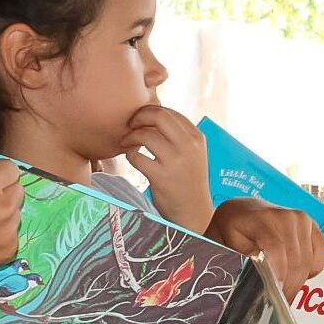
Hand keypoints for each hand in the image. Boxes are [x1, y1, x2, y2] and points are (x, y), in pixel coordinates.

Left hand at [122, 105, 212, 233]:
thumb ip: (179, 134)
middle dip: (138, 117)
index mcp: (197, 137)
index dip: (149, 111)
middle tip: (130, 125)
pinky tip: (132, 158)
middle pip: (158, 116)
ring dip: (130, 136)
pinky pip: (137, 157)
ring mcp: (176, 162)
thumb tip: (151, 113)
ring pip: (146, 135)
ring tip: (127, 143)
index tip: (139, 119)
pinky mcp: (162, 177)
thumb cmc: (188, 180)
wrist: (194, 212)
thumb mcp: (193, 153)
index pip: (169, 112)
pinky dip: (130, 155)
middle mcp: (189, 147)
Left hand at [207, 198, 323, 298]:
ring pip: (308, 262)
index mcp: (259, 218)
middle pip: (295, 260)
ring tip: (281, 292)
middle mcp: (285, 216)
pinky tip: (294, 272)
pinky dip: (310, 270)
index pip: (276, 248)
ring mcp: (302, 220)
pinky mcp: (313, 227)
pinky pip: (320, 257)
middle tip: (277, 305)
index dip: (278, 274)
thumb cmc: (231, 232)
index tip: (275, 296)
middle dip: (288, 287)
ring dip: (297, 282)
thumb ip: (241, 262)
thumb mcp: (225, 246)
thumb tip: (260, 280)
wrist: (243, 212)